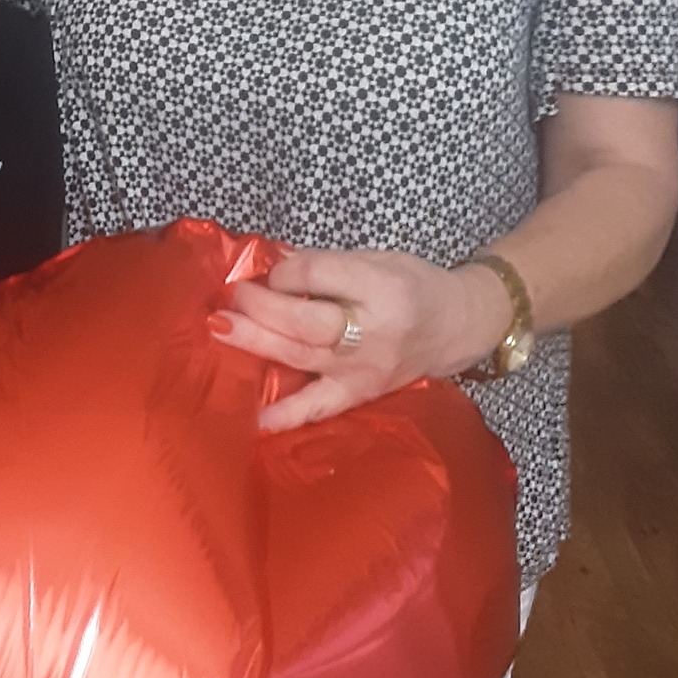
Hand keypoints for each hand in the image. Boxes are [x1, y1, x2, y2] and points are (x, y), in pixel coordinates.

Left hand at [209, 246, 511, 431]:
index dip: (285, 271)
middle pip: (305, 320)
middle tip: (229, 297)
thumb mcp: (375, 258)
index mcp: (381, 285)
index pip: (319, 273)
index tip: (268, 271)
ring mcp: (365, 368)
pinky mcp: (361, 394)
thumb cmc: (413, 285)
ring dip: (256, 342)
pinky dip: (286, 415)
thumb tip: (269, 264)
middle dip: (260, 306)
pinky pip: (319, 408)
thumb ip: (323, 263)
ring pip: (302, 356)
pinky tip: (254, 420)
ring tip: (220, 329)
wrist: (458, 325)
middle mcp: (373, 331)